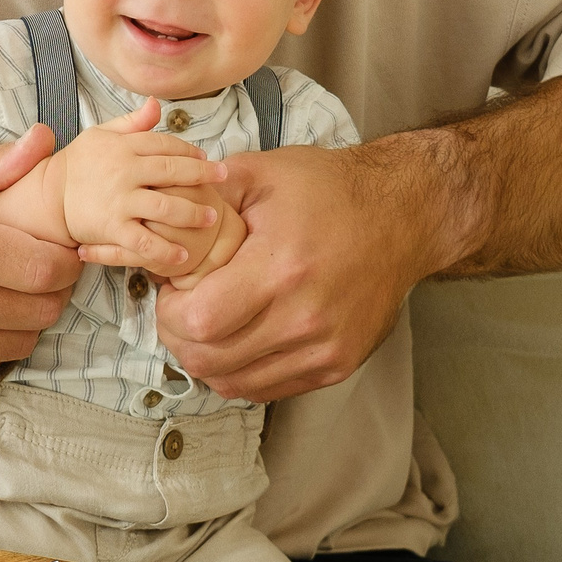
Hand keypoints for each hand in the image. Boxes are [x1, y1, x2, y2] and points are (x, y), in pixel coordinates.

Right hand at [53, 100, 227, 271]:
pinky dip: (166, 249)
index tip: (205, 157)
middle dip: (202, 175)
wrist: (49, 196)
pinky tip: (184, 254)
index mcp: (123, 147)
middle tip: (223, 177)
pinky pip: (145, 240)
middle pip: (171, 171)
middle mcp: (123, 172)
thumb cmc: (79, 164)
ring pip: (165, 206)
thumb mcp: (101, 135)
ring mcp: (119, 201)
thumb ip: (132, 123)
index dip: (188, 150)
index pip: (164, 145)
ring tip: (212, 216)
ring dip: (192, 212)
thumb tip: (157, 103)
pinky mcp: (112, 228)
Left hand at [153, 134, 459, 402]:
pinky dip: (240, 371)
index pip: (198, 322)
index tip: (173, 288)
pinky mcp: (337, 364)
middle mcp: (304, 318)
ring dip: (206, 358)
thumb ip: (204, 196)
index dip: (170, 311)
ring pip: (234, 382)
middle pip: (209, 359)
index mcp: (281, 268)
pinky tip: (238, 338)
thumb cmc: (330, 190)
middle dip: (179, 337)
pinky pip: (267, 389)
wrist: (403, 215)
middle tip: (180, 308)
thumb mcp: (261, 173)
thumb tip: (158, 222)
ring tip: (207, 322)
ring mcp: (324, 348)